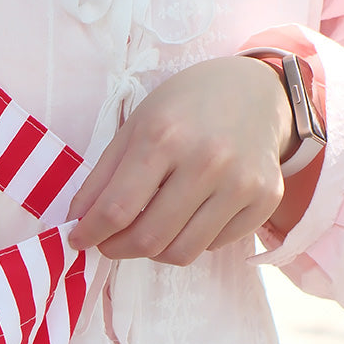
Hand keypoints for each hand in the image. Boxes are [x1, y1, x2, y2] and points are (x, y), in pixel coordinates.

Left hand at [67, 56, 295, 265]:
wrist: (255, 91)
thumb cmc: (184, 110)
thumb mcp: (135, 128)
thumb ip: (102, 178)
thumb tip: (78, 223)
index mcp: (165, 137)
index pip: (117, 209)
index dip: (90, 234)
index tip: (77, 240)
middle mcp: (208, 160)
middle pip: (148, 238)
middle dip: (117, 249)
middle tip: (109, 242)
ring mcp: (242, 182)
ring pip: (180, 253)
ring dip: (153, 251)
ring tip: (147, 229)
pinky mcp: (266, 199)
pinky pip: (212, 246)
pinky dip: (190, 240)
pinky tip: (187, 216)